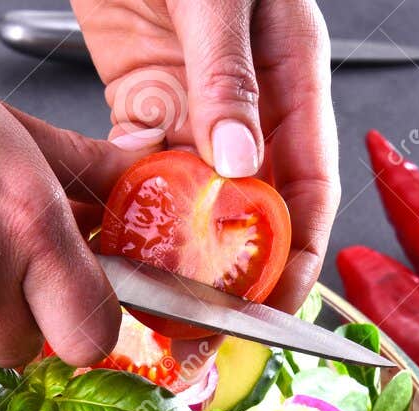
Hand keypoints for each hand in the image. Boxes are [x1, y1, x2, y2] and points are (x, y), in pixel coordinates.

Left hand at [72, 0, 339, 314]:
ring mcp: (193, 99)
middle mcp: (248, 100)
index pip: (307, 186)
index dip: (296, 256)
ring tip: (148, 295)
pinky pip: (137, 161)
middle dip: (227, 274)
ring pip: (188, 193)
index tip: (274, 308)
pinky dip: (124, 194)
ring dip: (168, 244)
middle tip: (201, 328)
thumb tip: (239, 161)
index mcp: (292, 74)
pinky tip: (111, 222)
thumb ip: (228, 76)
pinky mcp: (142, 90)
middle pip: (247, 207)